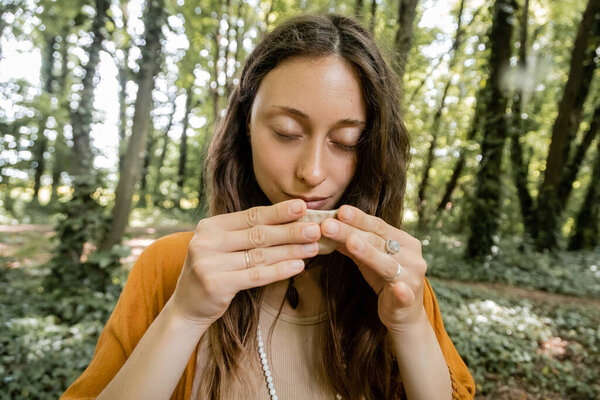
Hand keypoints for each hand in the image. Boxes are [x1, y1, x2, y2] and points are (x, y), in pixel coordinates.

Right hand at [168, 199, 320, 326]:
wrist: (187, 308)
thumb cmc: (214, 273)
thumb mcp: (223, 247)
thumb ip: (246, 234)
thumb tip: (289, 221)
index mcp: (210, 226)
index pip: (250, 216)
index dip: (278, 212)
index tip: (302, 207)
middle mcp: (207, 241)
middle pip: (257, 234)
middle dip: (290, 231)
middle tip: (316, 228)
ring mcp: (209, 263)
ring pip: (260, 255)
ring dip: (290, 250)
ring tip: (313, 247)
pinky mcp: (216, 284)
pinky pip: (256, 275)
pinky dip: (280, 270)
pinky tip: (298, 266)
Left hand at [320, 205, 426, 332]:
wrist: (405, 314)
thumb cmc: (385, 281)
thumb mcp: (367, 260)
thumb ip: (351, 244)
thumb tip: (327, 227)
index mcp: (404, 242)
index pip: (378, 226)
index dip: (359, 218)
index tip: (340, 210)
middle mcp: (411, 256)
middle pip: (378, 241)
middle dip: (351, 232)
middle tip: (329, 225)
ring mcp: (412, 277)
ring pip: (388, 264)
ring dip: (369, 253)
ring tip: (351, 243)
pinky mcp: (409, 299)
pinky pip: (404, 293)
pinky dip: (401, 290)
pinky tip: (396, 287)